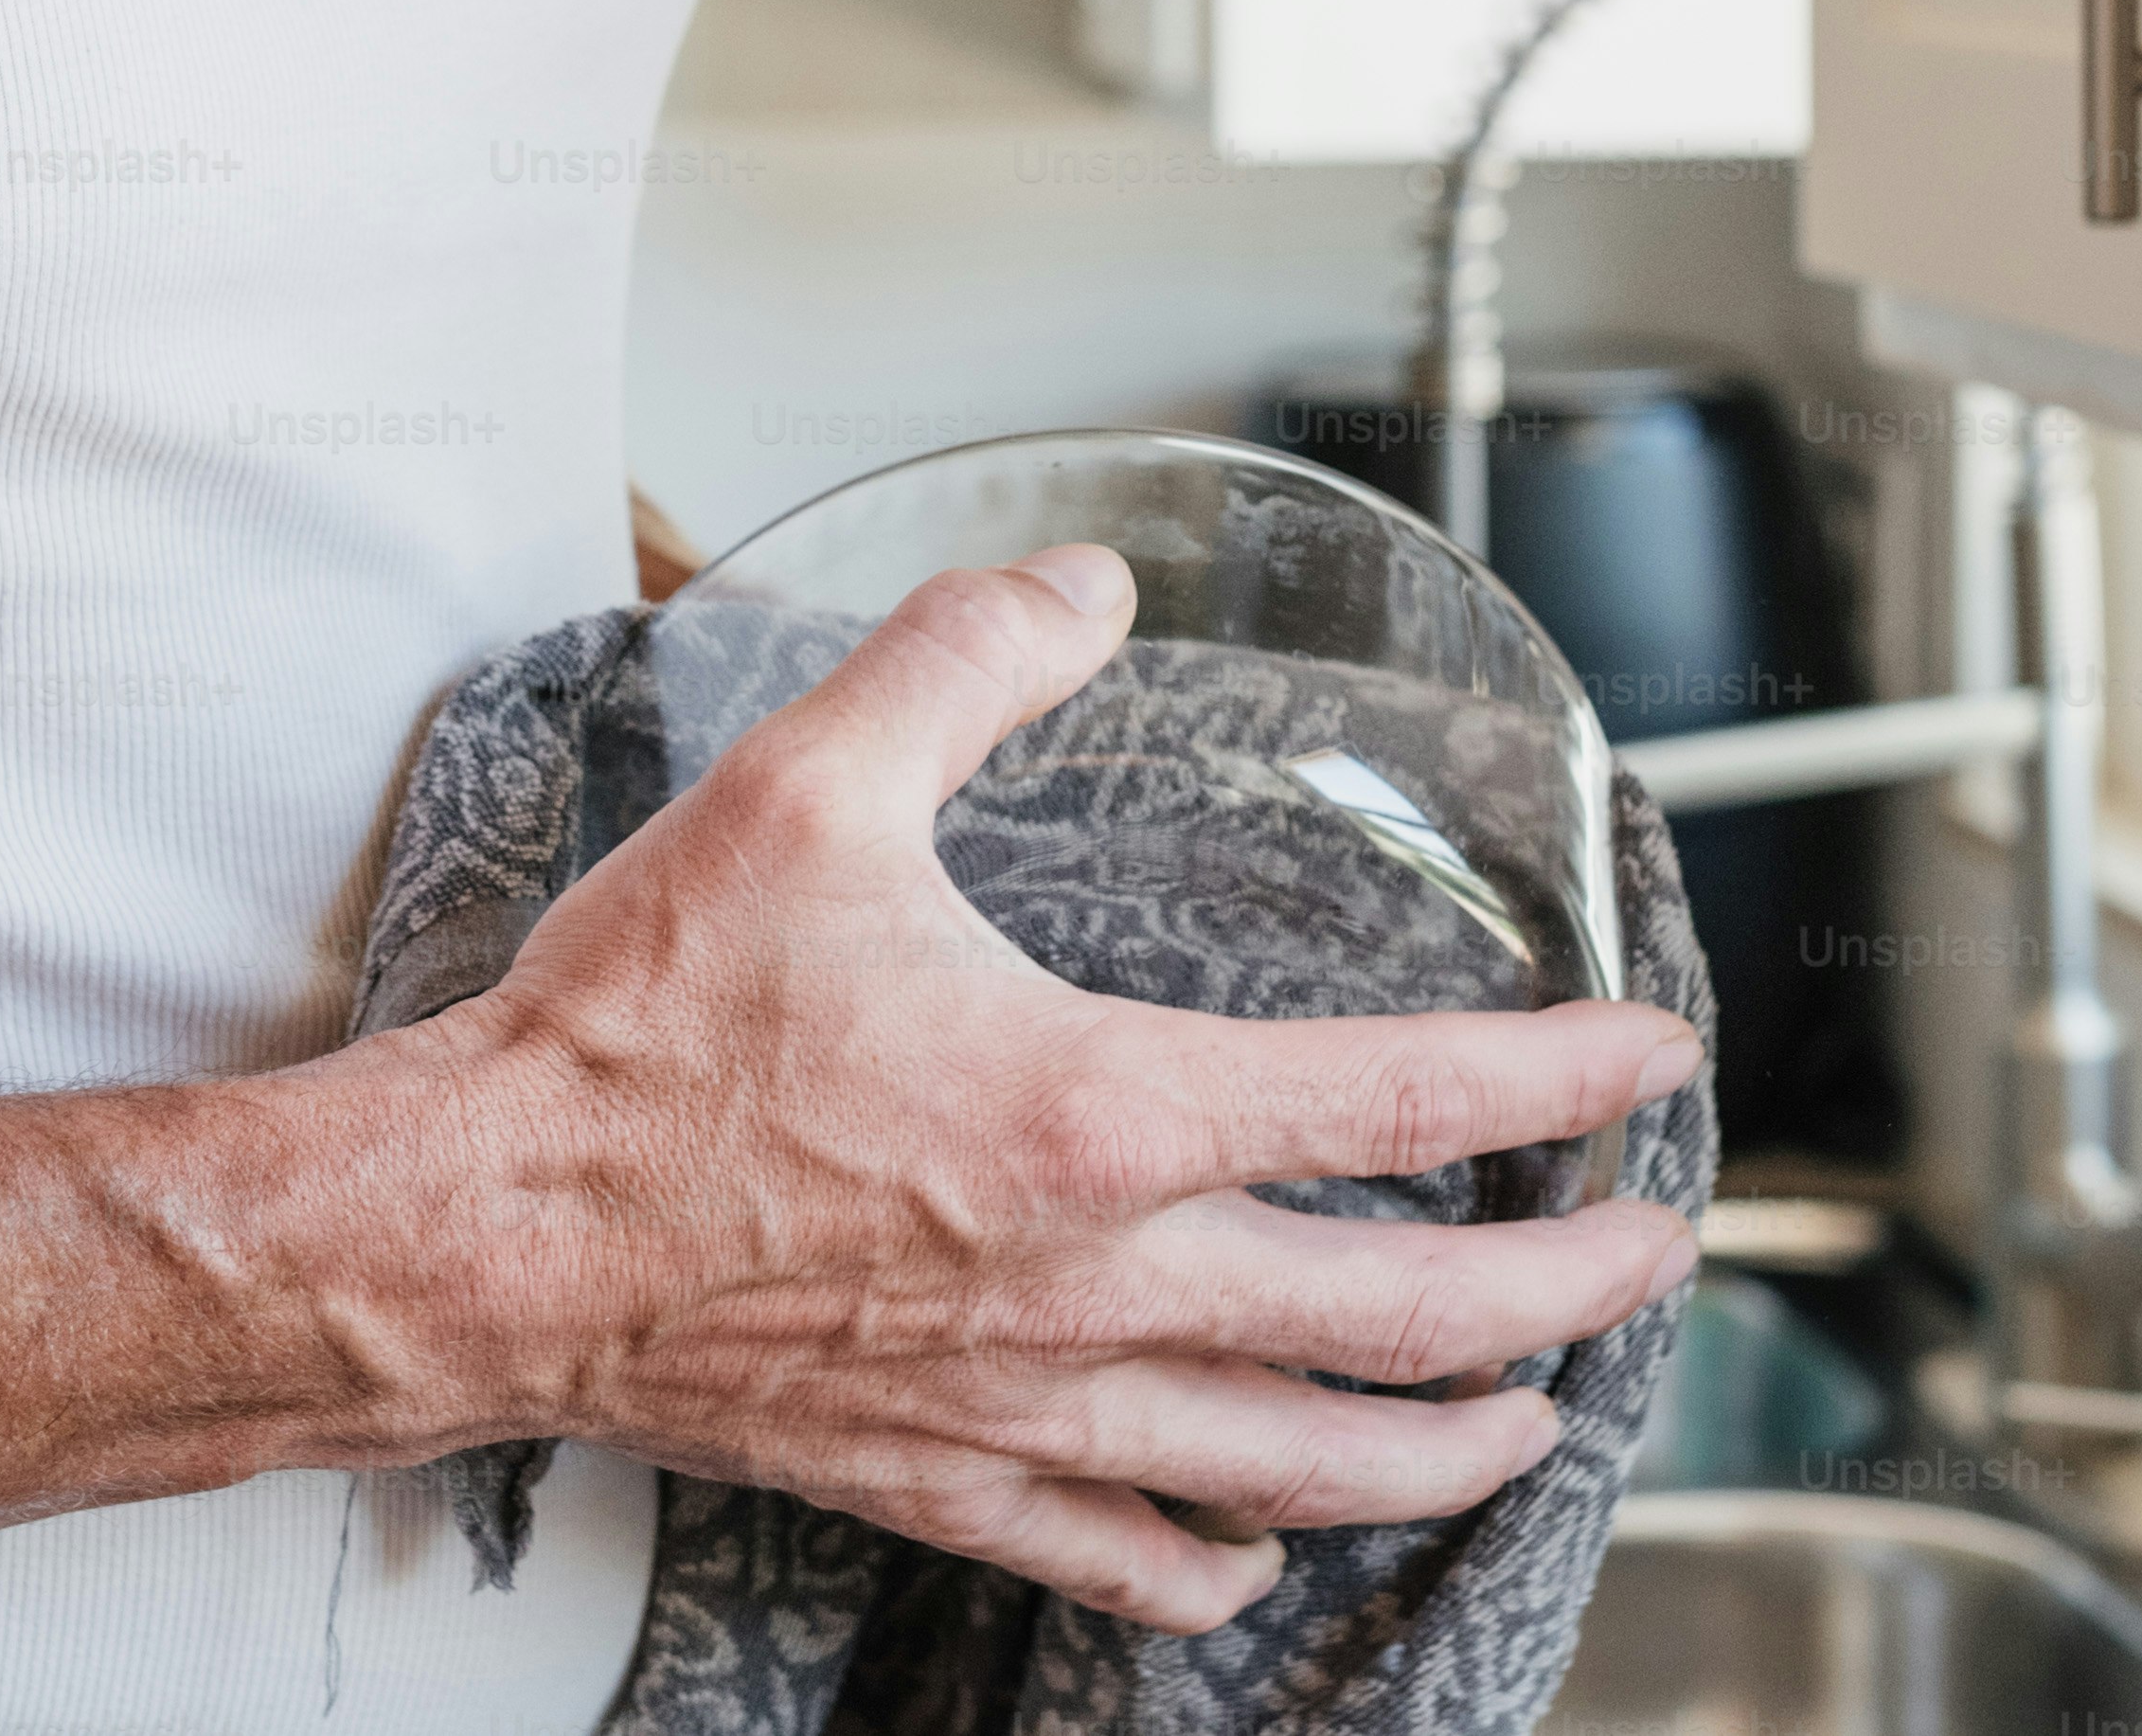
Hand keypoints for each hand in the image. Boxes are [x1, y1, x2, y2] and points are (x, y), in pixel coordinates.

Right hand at [428, 543, 1703, 1633]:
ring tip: (1528, 1424)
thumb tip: (1081, 581)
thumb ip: (963, 659)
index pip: (1406, 1100)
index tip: (1650, 1059)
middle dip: (1572, 1295)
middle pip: (1411, 1320)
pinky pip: (1126, 1552)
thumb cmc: (640, 1033)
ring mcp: (1032, 1399)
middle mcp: (1102, 1280)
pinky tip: (1255, 1544)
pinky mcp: (944, 1477)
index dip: (1560, 1078)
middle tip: (1653, 1254)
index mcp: (1101, 1113)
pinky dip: (1219, 1560)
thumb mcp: (808, 784)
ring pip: (1304, 1462)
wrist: (489, 1231)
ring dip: (1446, 1447)